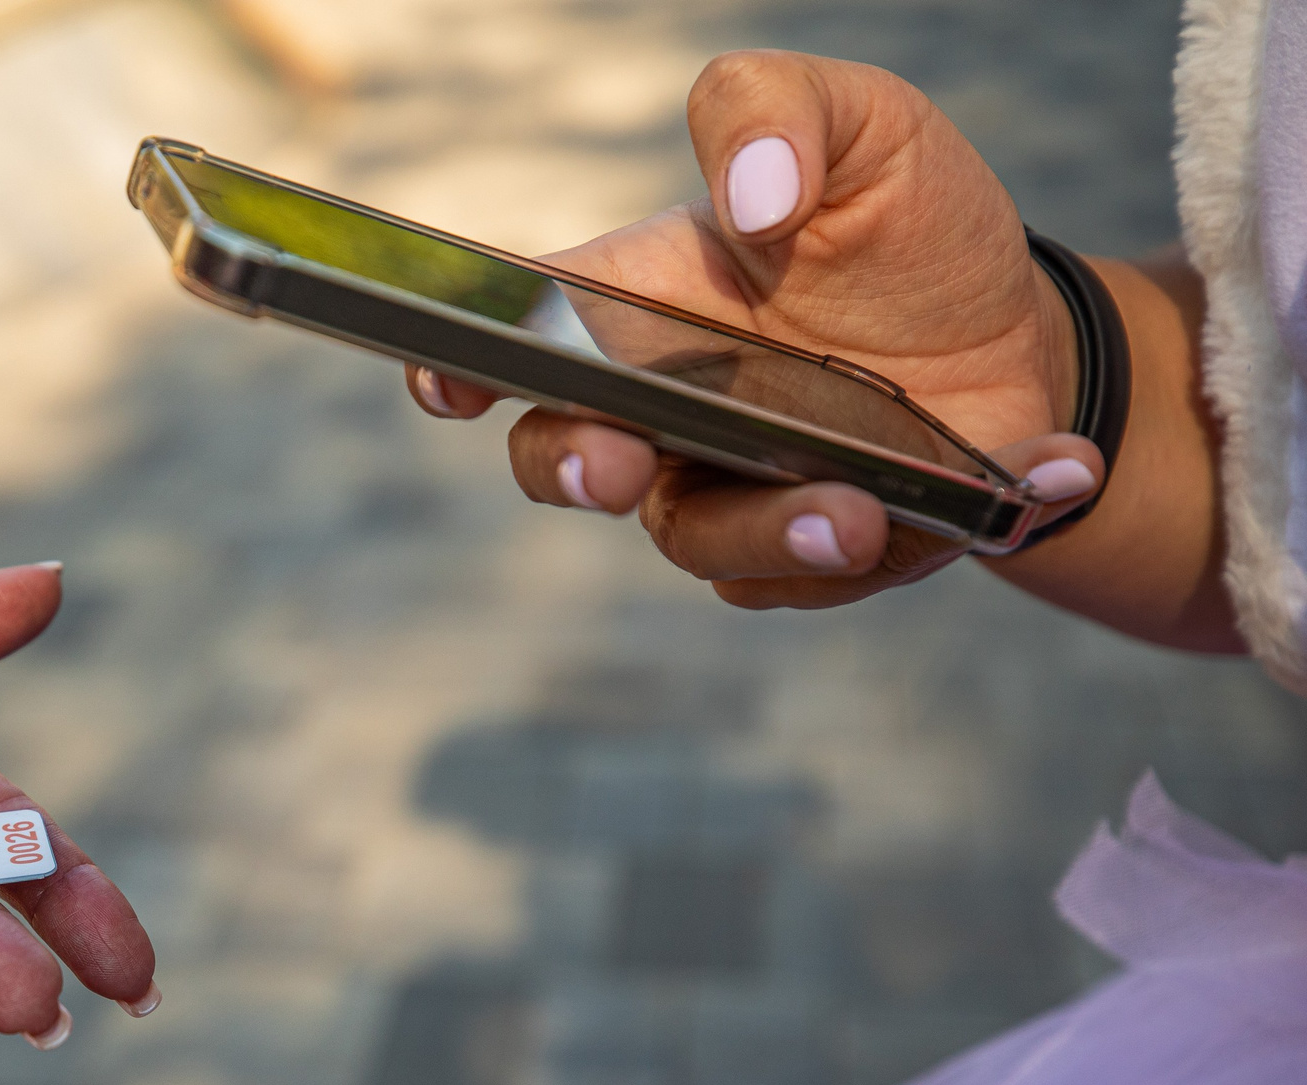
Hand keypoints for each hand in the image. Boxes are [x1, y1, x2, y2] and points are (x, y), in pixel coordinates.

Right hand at [408, 51, 1106, 607]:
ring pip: (696, 538)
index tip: (449, 378)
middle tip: (619, 464)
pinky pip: (810, 579)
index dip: (457, 358)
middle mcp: (654, 408)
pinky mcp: (798, 556)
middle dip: (575, 467)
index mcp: (635, 301)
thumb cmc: (908, 225)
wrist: (1020, 339)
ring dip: (769, 532)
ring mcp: (718, 491)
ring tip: (857, 513)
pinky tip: (1026, 480)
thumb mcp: (866, 123)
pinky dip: (911, 541)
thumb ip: (781, 112)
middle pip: (563, 457)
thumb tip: (750, 198)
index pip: (516, 330)